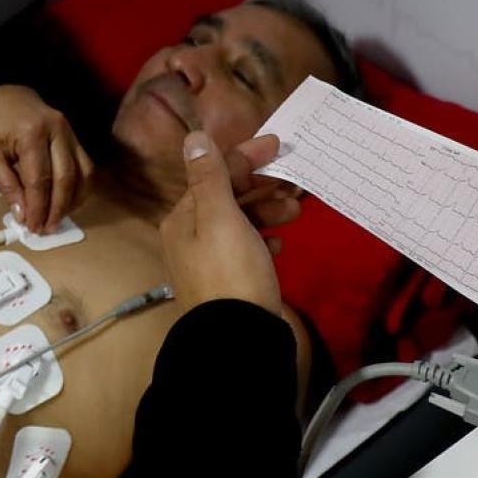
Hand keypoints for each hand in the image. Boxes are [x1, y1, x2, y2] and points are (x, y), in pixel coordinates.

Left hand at [0, 85, 94, 232]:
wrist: (2, 89)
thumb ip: (6, 182)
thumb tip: (21, 213)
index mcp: (32, 133)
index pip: (39, 179)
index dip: (37, 207)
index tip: (31, 226)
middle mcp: (58, 131)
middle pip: (66, 178)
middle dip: (57, 208)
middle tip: (46, 229)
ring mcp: (71, 132)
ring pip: (83, 173)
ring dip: (73, 201)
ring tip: (58, 219)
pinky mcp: (75, 136)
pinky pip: (86, 166)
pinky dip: (81, 187)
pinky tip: (69, 202)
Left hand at [159, 131, 283, 315]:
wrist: (238, 340)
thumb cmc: (231, 272)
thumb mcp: (220, 218)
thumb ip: (209, 177)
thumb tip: (193, 137)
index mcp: (182, 219)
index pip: (213, 174)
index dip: (245, 157)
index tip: (278, 145)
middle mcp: (189, 238)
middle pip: (227, 198)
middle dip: (261, 187)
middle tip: (294, 185)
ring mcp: (208, 263)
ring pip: (239, 223)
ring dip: (267, 211)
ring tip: (295, 212)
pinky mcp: (228, 283)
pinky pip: (246, 249)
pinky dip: (263, 240)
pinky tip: (279, 245)